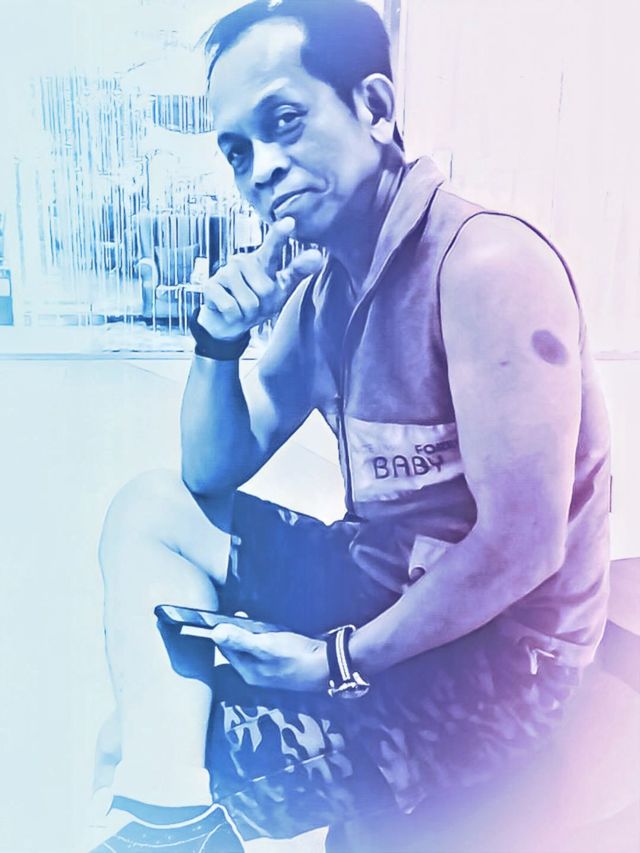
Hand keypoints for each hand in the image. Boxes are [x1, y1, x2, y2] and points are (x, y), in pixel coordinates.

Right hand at [198, 217, 323, 340]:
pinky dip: (232, 317)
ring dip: (247, 313)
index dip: (280, 235)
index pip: (274, 246)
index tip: (289, 222)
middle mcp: (243, 261)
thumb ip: (297, 271)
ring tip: (240, 308)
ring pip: (248, 302)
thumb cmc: (258, 302)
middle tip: (254, 305)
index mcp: (262, 260)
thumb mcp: (280, 289)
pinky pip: (230, 308)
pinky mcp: (210, 285)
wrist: (228, 322)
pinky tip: (227, 311)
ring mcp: (224, 271)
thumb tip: (319, 256)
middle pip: (264, 291)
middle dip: (262, 306)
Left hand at [209, 624, 328, 691]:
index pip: (226, 650)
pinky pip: (268, 644)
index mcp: (249, 672)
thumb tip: (215, 633)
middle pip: (240, 648)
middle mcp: (258, 671)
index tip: (220, 616)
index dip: (222, 633)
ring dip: (253, 631)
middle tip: (239, 614)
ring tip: (254, 618)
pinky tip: (271, 625)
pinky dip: (266, 633)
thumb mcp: (265, 645)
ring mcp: (271, 666)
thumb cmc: (295, 656)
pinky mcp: (284, 658)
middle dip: (238, 630)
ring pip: (254, 645)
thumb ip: (240, 639)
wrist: (328, 663)